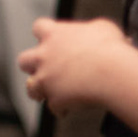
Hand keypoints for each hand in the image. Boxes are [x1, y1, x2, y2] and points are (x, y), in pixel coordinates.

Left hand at [19, 17, 133, 114]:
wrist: (113, 73)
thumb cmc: (111, 49)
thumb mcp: (102, 28)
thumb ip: (91, 29)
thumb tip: (94, 32)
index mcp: (54, 34)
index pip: (39, 27)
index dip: (45, 35)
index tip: (52, 40)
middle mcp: (44, 56)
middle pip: (24, 60)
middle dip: (33, 65)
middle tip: (47, 69)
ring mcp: (46, 78)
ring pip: (31, 87)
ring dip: (39, 90)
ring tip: (50, 93)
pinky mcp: (55, 99)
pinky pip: (54, 107)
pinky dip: (61, 108)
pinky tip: (70, 108)